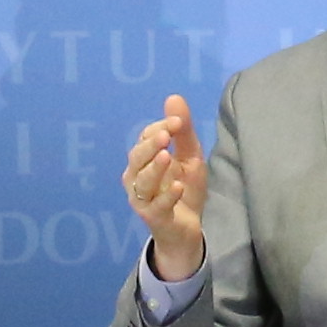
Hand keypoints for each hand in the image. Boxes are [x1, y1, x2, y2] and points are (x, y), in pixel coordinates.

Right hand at [124, 94, 206, 277]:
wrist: (187, 228)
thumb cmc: (184, 188)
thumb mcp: (189, 156)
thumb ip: (182, 131)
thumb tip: (173, 97)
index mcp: (144, 160)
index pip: (146, 138)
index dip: (160, 128)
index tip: (177, 122)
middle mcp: (136, 178)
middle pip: (137, 158)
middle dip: (150, 146)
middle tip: (165, 135)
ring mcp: (142, 199)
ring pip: (142, 182)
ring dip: (154, 169)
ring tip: (167, 156)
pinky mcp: (154, 218)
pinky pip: (157, 206)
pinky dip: (167, 196)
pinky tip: (178, 186)